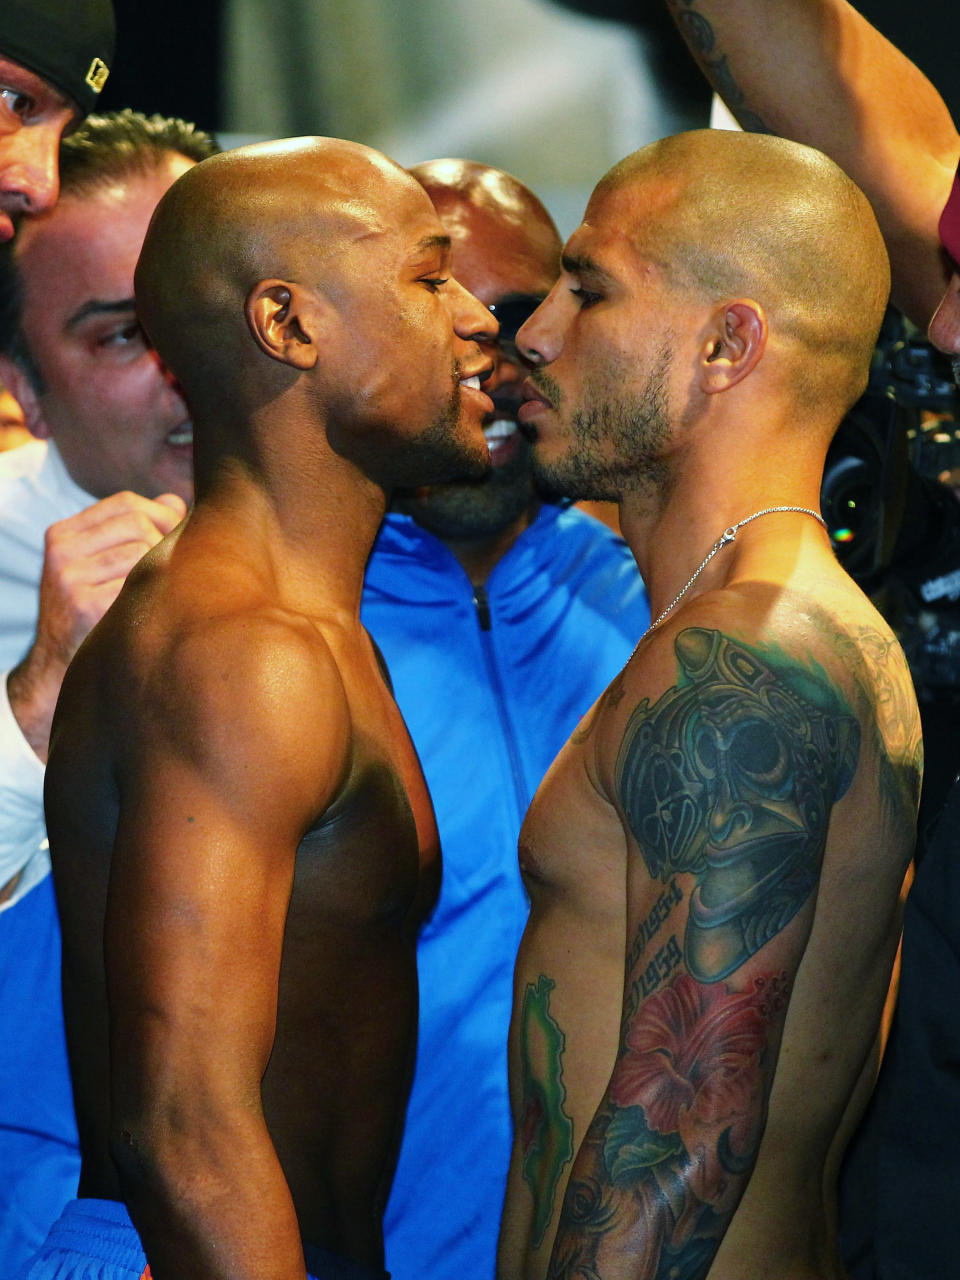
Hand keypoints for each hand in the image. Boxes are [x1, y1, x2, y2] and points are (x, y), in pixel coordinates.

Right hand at [7, 490, 186, 761]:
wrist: (59, 666)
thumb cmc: (93, 610)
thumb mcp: (101, 564)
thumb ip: (135, 529)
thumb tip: (175, 502)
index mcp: (63, 533)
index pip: (125, 503)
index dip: (160, 515)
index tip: (178, 536)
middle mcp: (61, 550)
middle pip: (138, 522)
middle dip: (166, 541)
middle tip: (176, 569)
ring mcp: (69, 578)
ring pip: (142, 551)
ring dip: (163, 571)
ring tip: (161, 592)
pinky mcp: (84, 605)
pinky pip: (139, 583)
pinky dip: (153, 594)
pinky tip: (151, 609)